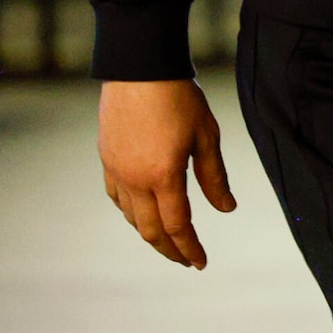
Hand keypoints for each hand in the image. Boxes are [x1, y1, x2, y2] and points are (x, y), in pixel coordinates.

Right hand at [99, 79, 235, 268]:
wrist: (140, 69)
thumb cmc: (180, 99)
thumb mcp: (207, 136)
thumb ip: (214, 177)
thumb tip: (226, 209)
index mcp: (163, 176)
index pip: (177, 225)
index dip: (190, 247)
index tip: (200, 263)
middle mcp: (134, 179)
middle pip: (150, 229)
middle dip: (169, 249)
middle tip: (185, 261)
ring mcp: (116, 170)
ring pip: (130, 216)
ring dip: (149, 233)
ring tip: (168, 240)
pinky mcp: (106, 159)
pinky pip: (116, 197)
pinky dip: (130, 212)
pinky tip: (141, 213)